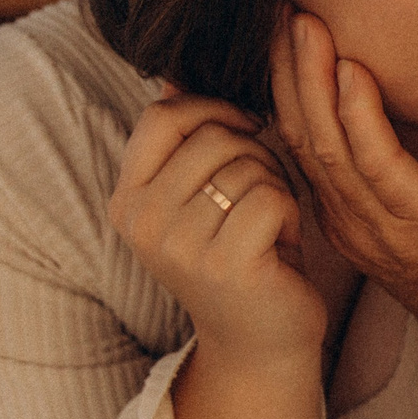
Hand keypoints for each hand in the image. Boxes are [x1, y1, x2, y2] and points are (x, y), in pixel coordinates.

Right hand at [108, 88, 328, 370]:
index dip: (214, 110)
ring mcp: (179, 246)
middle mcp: (141, 222)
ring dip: (275, 185)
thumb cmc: (239, 254)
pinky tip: (282, 244)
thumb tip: (173, 76)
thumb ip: (185, 141)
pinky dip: (290, 214)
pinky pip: (272, 196)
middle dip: (255, 152)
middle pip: (213, 136)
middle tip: (263, 192)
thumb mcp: (201, 195)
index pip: (164, 115)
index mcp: (127, 200)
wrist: (259, 342)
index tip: (244, 131)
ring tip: (268, 223)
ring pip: (247, 164)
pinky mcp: (225, 264)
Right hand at [270, 9, 417, 376]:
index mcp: (343, 217)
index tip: (275, 32)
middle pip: (299, 134)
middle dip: (283, 70)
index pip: (298, 142)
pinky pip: (377, 162)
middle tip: (273, 10)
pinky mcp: (416, 221)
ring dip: (312, 79)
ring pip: (327, 142)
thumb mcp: (413, 221)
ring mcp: (377, 223)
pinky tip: (351, 71)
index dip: (281, 85)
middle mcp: (349, 219)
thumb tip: (380, 131)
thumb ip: (388, 181)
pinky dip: (361, 114)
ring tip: (302, 22)